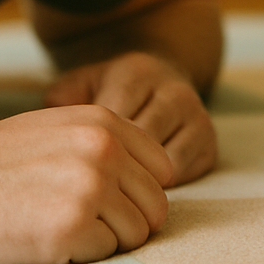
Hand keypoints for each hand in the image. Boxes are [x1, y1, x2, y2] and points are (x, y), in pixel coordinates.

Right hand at [0, 106, 172, 263]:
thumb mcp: (58, 127)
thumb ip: (107, 141)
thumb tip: (161, 172)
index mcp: (105, 123)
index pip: (162, 168)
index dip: (138, 192)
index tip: (106, 200)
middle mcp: (103, 150)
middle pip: (155, 205)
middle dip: (126, 220)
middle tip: (80, 221)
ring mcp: (89, 187)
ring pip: (135, 234)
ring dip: (103, 239)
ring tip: (58, 226)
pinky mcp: (69, 227)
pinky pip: (104, 254)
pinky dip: (79, 254)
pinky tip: (43, 238)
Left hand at [45, 51, 215, 184]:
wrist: (160, 84)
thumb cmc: (110, 93)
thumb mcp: (83, 85)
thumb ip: (63, 99)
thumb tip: (53, 126)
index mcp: (137, 72)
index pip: (113, 119)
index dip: (93, 149)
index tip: (75, 167)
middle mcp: (173, 90)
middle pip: (141, 142)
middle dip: (115, 169)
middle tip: (92, 188)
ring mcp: (196, 114)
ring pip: (164, 161)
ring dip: (138, 180)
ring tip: (115, 190)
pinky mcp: (209, 140)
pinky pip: (183, 172)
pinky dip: (160, 186)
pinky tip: (139, 187)